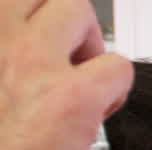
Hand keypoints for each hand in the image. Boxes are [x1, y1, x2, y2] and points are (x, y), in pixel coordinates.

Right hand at [0, 0, 132, 149]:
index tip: (42, 54)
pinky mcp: (72, 96)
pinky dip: (116, 90)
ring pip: (76, 8)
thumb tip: (25, 67)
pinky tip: (95, 115)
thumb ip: (5, 66)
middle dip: (68, 22)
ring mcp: (30, 59)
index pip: (14, 3)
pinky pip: (118, 67)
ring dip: (89, 46)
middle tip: (68, 62)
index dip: (37, 26)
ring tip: (81, 86)